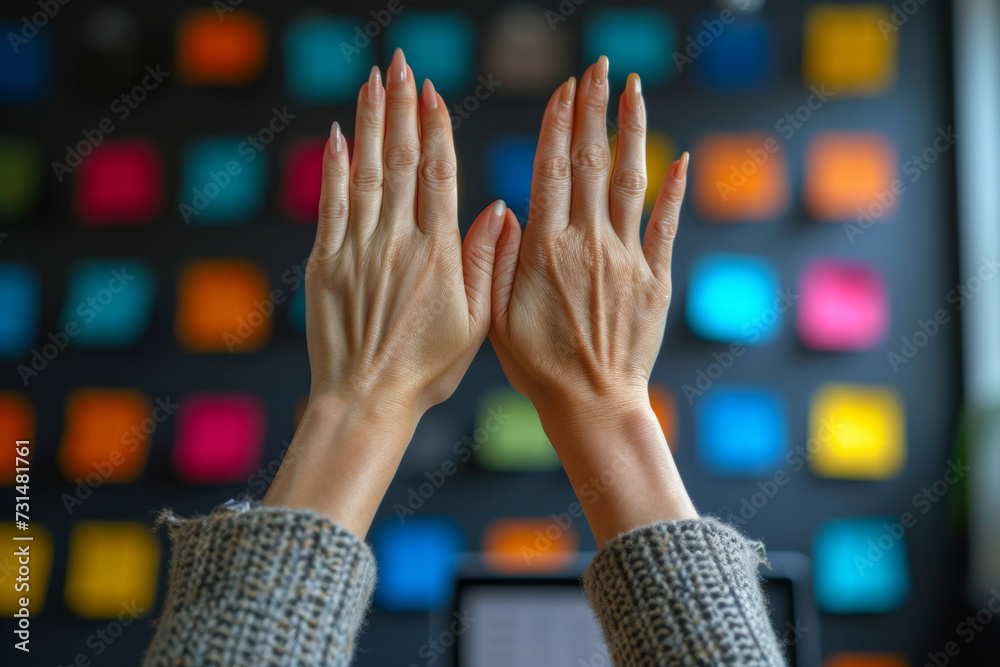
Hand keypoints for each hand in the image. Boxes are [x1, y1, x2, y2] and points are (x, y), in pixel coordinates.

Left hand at [264, 49, 506, 536]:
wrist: (366, 399)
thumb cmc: (427, 369)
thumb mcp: (476, 323)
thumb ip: (489, 261)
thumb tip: (500, 208)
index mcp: (438, 254)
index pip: (438, 174)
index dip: (435, 129)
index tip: (433, 93)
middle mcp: (397, 241)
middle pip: (399, 160)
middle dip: (401, 107)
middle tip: (402, 64)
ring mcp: (357, 249)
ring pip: (365, 172)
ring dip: (369, 123)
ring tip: (374, 81)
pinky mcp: (324, 263)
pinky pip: (330, 204)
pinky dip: (333, 166)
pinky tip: (338, 134)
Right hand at [489, 57, 697, 544]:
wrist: (592, 403)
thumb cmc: (538, 365)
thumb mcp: (495, 316)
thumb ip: (500, 258)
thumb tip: (507, 206)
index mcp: (545, 248)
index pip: (551, 169)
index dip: (557, 124)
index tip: (563, 88)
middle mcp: (587, 241)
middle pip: (590, 161)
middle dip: (592, 108)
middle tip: (598, 66)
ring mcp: (626, 256)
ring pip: (630, 180)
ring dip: (631, 130)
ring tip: (633, 89)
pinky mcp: (654, 277)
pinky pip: (665, 223)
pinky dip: (673, 188)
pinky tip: (677, 156)